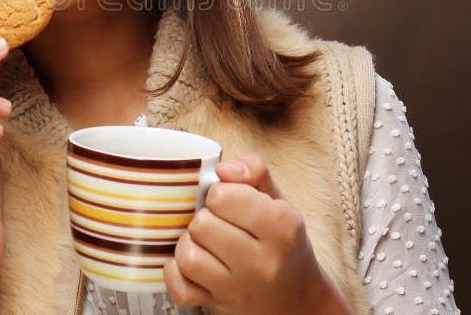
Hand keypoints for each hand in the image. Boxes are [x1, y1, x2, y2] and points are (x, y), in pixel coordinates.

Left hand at [164, 153, 349, 314]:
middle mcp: (263, 262)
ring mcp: (239, 288)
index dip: (220, 192)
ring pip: (188, 256)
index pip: (223, 197)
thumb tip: (223, 169)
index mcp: (281, 226)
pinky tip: (192, 263)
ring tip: (206, 241)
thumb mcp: (277, 198)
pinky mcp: (219, 305)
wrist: (294, 295)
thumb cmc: (281, 240)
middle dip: (206, 217)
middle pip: (202, 225)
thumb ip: (253, 169)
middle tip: (219, 222)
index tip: (230, 201)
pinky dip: (177, 273)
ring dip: (190, 242)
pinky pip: (180, 289)